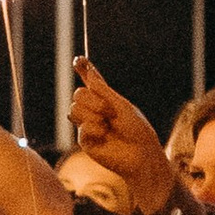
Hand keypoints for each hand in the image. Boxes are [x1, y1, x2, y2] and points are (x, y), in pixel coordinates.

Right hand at [68, 58, 173, 214]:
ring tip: (108, 125)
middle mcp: (95, 111)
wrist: (140, 155)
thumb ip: (104, 91)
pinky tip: (104, 135)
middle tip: (109, 111)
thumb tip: (90, 75)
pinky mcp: (85, 140)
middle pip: (78, 94)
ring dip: (93, 114)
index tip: (79, 60)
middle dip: (93, 100)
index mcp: (106, 99)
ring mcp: (88, 125)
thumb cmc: (137, 130)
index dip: (84, 70)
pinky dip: (93, 129)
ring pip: (74, 109)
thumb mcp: (122, 106)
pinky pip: (80, 126)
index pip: (92, 81)